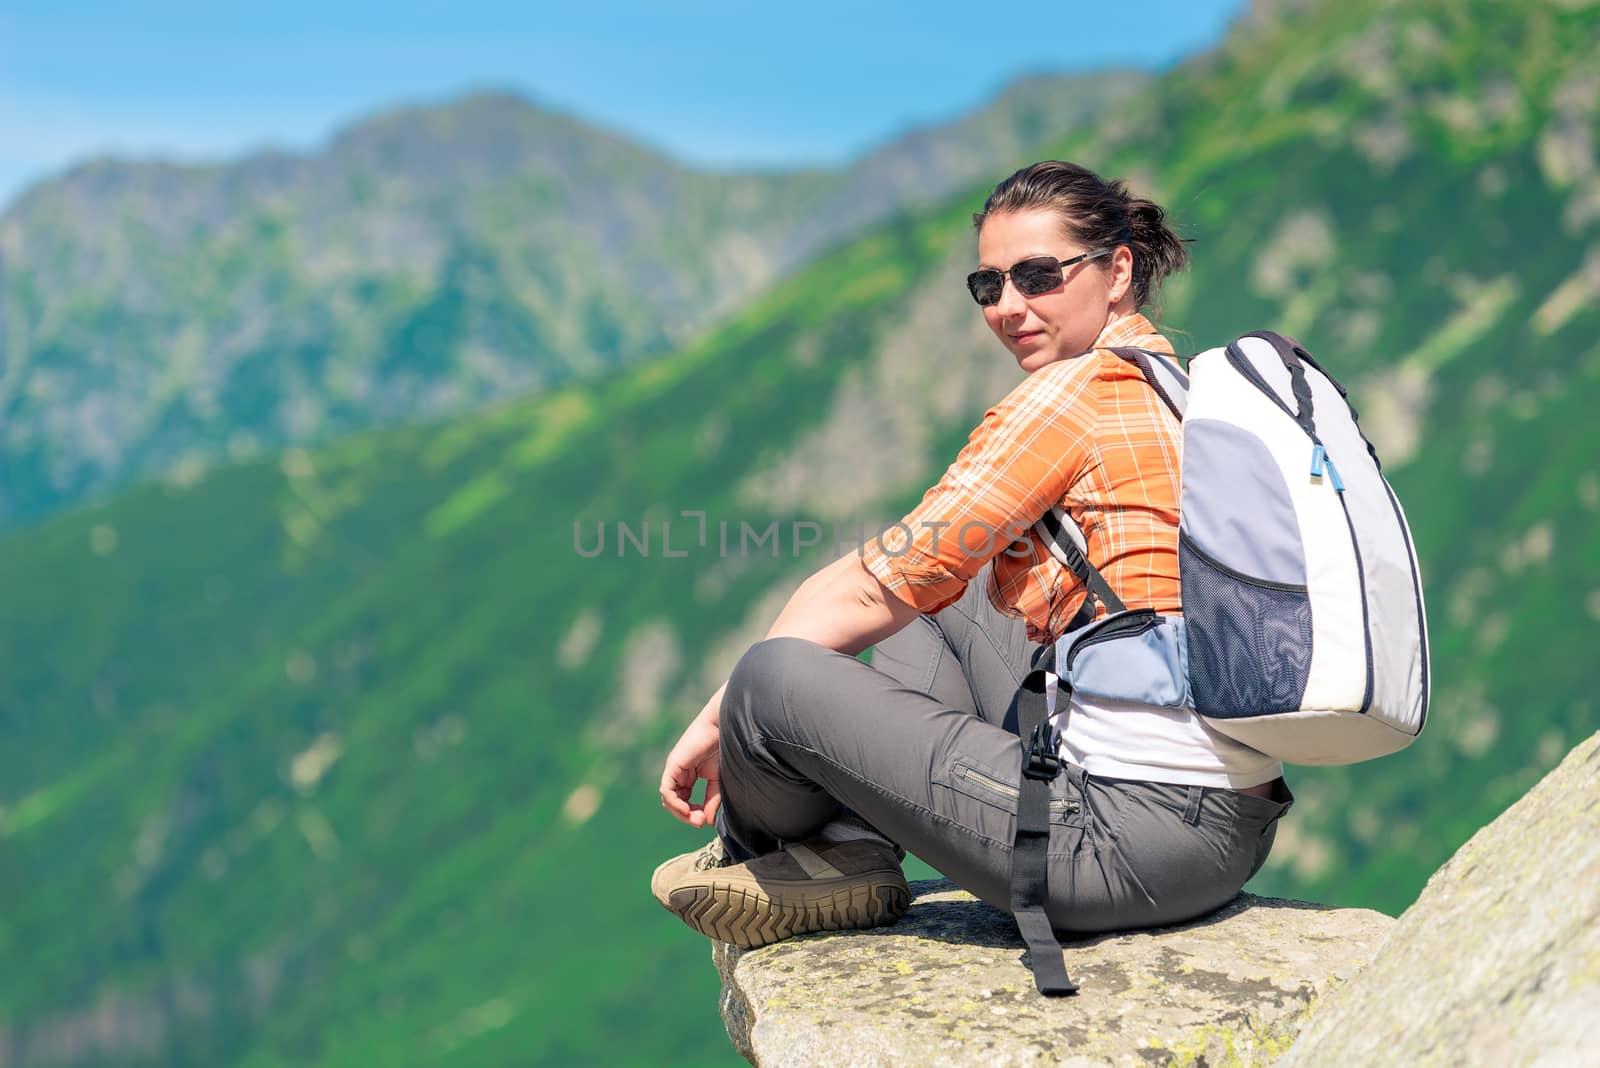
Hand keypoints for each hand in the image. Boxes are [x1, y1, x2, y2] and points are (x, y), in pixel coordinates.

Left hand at [659, 710, 721, 827]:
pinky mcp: (673, 765)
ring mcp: (674, 769)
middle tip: (699, 823)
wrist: (725, 727)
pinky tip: (688, 809)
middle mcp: (679, 773)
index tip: (704, 821)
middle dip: (685, 816)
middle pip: (673, 802)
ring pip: (668, 798)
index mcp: (688, 776)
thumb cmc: (724, 750)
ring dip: (680, 812)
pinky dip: (675, 803)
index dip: (691, 814)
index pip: (683, 801)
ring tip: (695, 818)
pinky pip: (667, 790)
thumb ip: (711, 802)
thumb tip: (706, 823)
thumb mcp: (718, 782)